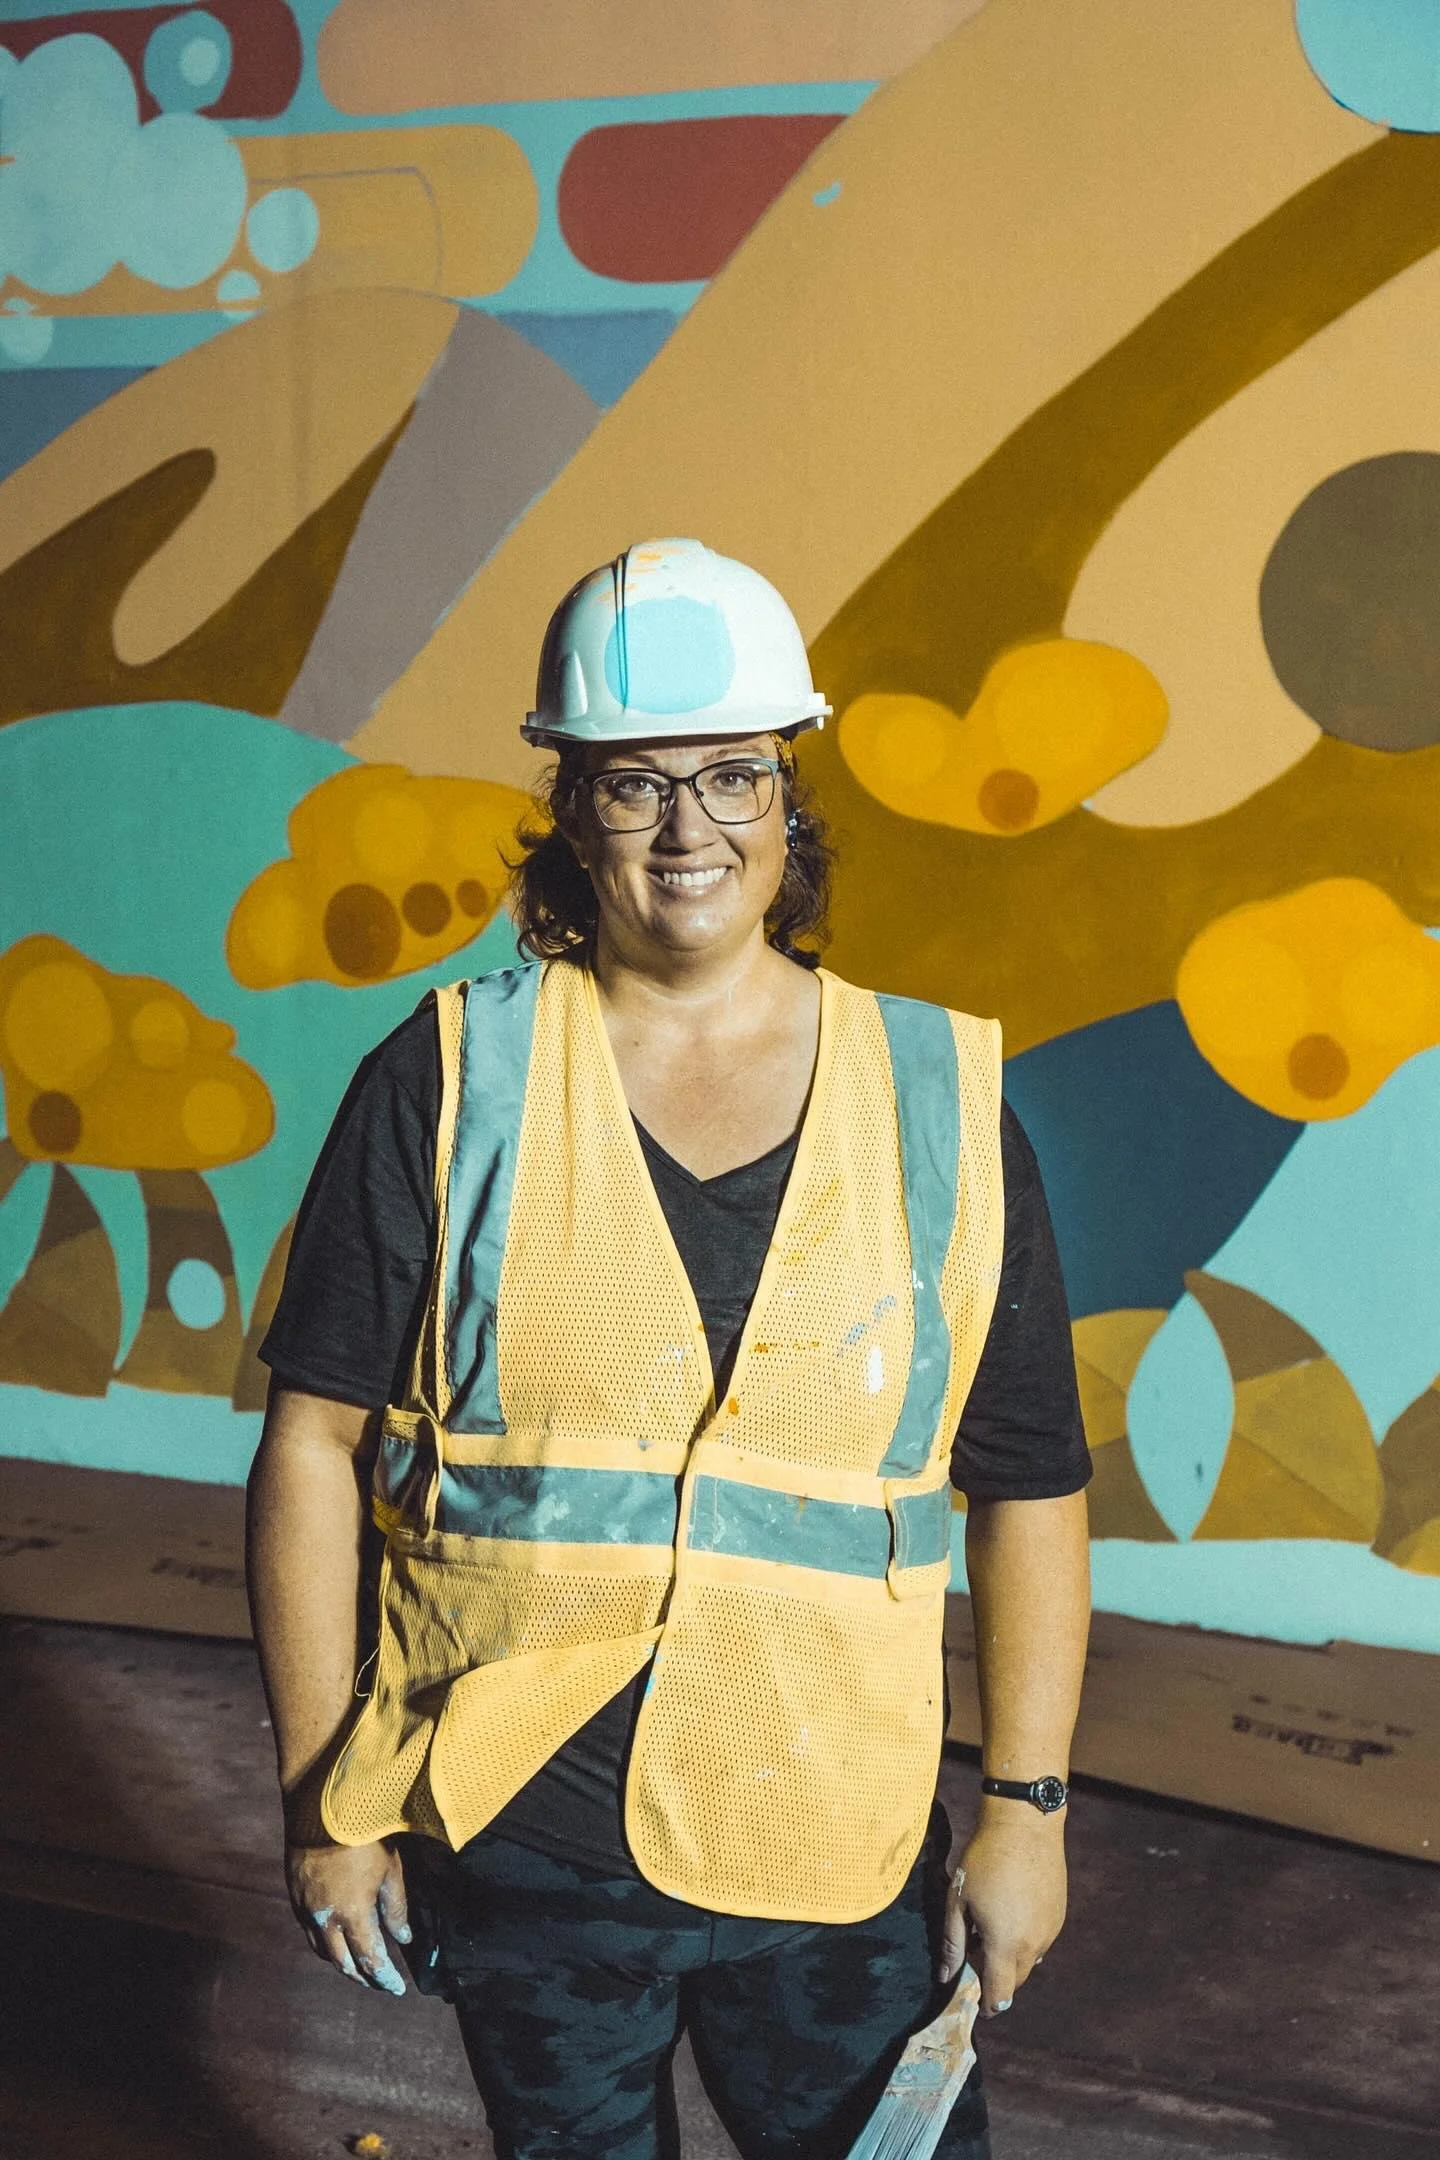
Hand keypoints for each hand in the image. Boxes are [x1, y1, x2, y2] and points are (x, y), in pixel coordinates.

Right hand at [285, 1839, 411, 1994]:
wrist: (320, 1807)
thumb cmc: (363, 1834)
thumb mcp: (390, 1869)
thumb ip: (396, 1908)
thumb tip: (403, 1938)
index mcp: (353, 1915)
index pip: (370, 1959)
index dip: (384, 1977)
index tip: (397, 1989)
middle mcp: (326, 1919)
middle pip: (343, 1962)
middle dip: (362, 1977)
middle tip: (377, 1983)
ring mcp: (306, 1908)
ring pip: (322, 1950)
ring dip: (340, 1962)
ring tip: (356, 1966)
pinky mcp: (294, 1895)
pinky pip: (308, 1930)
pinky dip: (323, 1942)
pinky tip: (333, 1938)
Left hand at [942, 1804, 1066, 2017]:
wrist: (1025, 1826)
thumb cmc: (985, 1860)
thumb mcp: (959, 1900)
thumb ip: (953, 1942)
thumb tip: (946, 1976)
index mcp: (1005, 1946)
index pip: (999, 1995)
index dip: (988, 2005)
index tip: (976, 2002)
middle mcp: (1033, 1945)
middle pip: (1016, 1981)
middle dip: (997, 1979)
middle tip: (975, 1953)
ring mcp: (1050, 1930)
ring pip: (1030, 1961)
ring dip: (1012, 1958)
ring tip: (991, 1928)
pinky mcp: (1059, 1915)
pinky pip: (1042, 1940)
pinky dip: (1026, 1939)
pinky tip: (1011, 1912)